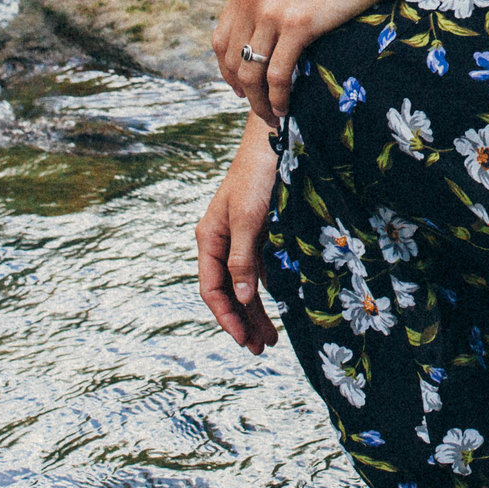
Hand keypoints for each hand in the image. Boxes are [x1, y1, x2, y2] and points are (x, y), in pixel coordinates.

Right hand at [196, 128, 280, 350]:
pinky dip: (266, 289)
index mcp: (210, 238)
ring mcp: (241, 237)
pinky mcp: (260, 232)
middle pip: (228, 291)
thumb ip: (243, 260)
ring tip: (270, 339)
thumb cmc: (259, 176)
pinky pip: (260, 269)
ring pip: (244, 283)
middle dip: (242, 320)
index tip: (243, 340)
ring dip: (255, 310)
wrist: (278, 139)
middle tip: (260, 348)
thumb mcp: (249, 220)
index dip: (226, 316)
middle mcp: (222, 241)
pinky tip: (278, 306)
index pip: (212, 288)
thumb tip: (240, 298)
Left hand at [213, 0, 400, 126]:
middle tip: (260, 109)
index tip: (241, 88)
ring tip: (273, 117)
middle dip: (244, 92)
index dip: (227, 71)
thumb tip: (265, 37)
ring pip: (252, 73)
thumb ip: (270, 1)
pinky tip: (286, 108)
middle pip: (233, 61)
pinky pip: (278, 74)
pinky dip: (278, 98)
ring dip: (259, 102)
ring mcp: (272, 12)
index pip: (221, 41)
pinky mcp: (298, 25)